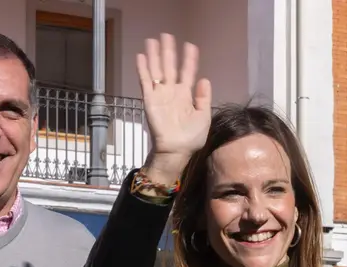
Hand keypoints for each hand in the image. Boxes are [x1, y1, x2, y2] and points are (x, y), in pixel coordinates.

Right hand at [136, 33, 211, 183]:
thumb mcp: (204, 117)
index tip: (190, 45)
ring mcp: (160, 95)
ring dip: (154, 55)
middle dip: (169, 51)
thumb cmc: (191, 137)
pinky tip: (141, 56)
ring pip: (156, 70)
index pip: (187, 73)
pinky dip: (143, 69)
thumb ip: (204, 98)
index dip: (189, 60)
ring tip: (152, 40)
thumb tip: (204, 78)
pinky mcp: (149, 100)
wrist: (176, 150)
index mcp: (186, 96)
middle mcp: (172, 92)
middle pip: (170, 67)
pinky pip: (145, 82)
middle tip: (167, 35)